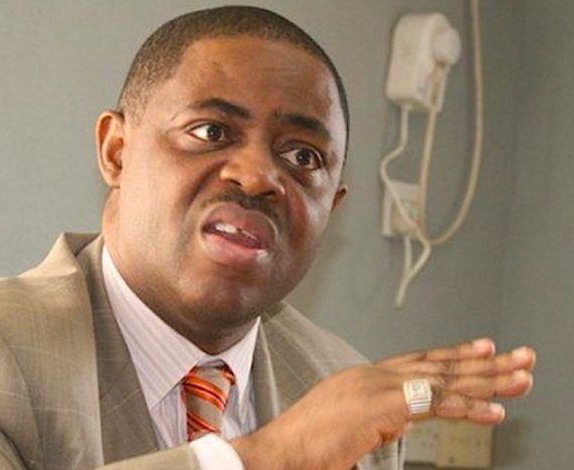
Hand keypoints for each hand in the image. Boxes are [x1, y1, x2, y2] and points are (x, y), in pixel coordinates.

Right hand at [232, 338, 534, 469]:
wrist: (280, 452)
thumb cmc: (306, 447)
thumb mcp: (348, 426)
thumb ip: (376, 417)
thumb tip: (396, 422)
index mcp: (363, 377)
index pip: (418, 360)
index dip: (453, 354)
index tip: (483, 348)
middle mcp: (373, 374)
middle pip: (438, 364)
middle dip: (484, 362)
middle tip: (522, 357)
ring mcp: (377, 386)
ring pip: (444, 379)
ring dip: (488, 379)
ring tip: (523, 376)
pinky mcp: (383, 406)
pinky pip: (436, 404)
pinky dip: (469, 408)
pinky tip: (496, 412)